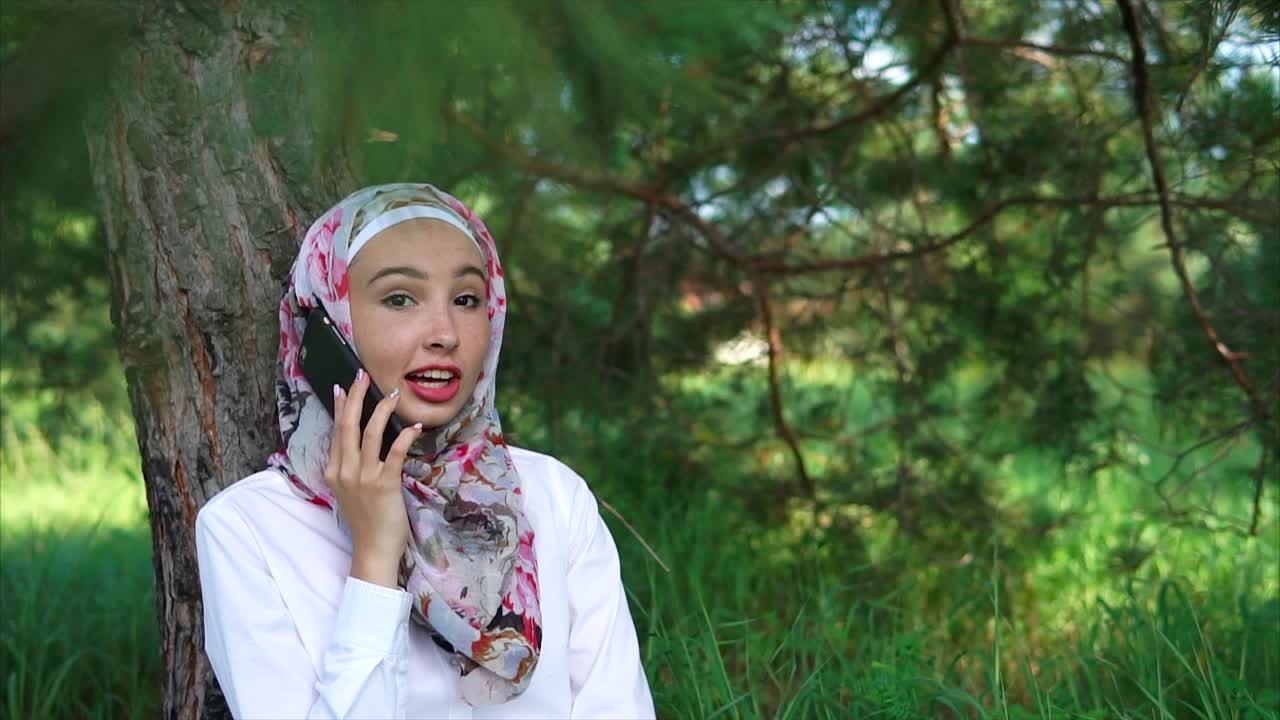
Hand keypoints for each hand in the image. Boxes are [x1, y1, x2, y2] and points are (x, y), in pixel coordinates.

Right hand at [325, 369, 421, 588]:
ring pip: (370, 433)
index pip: (336, 431)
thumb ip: (351, 468)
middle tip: (362, 375)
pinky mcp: (384, 484)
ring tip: (394, 393)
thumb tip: (360, 443)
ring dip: (382, 409)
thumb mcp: (349, 491)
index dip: (340, 407)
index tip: (342, 387)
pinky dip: (405, 436)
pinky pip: (395, 453)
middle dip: (355, 397)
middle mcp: (345, 471)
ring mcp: (363, 477)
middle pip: (348, 425)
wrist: (373, 549)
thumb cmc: (366, 520)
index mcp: (335, 471)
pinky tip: (414, 426)